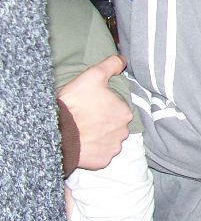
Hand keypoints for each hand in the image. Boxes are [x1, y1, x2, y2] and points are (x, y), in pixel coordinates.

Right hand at [57, 55, 131, 169]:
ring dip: (100, 136)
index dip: (105, 105)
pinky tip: (83, 143)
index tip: (92, 105)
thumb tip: (123, 59)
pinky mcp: (102, 161)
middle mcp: (124, 131)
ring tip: (83, 130)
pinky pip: (100, 154)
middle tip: (86, 118)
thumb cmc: (75, 103)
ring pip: (109, 139)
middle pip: (115, 124)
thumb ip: (111, 65)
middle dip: (104, 121)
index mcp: (125, 111)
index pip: (119, 107)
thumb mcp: (92, 76)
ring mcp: (113, 148)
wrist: (55, 132)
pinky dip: (94, 150)